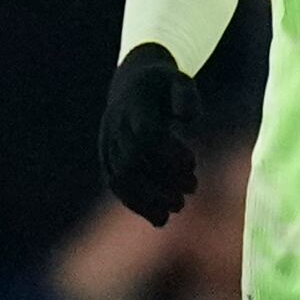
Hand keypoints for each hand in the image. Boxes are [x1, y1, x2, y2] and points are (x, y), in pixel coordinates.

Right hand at [98, 44, 203, 223]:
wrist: (131, 83)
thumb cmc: (163, 85)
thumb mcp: (179, 80)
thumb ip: (186, 96)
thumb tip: (188, 119)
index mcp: (134, 103)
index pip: (145, 134)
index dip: (168, 153)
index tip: (193, 162)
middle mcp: (116, 125)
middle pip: (132, 160)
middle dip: (163, 179)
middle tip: (193, 187)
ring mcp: (107, 143)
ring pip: (120, 178)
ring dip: (149, 199)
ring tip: (177, 208)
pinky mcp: (106, 159)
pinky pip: (116, 186)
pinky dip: (137, 205)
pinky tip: (160, 218)